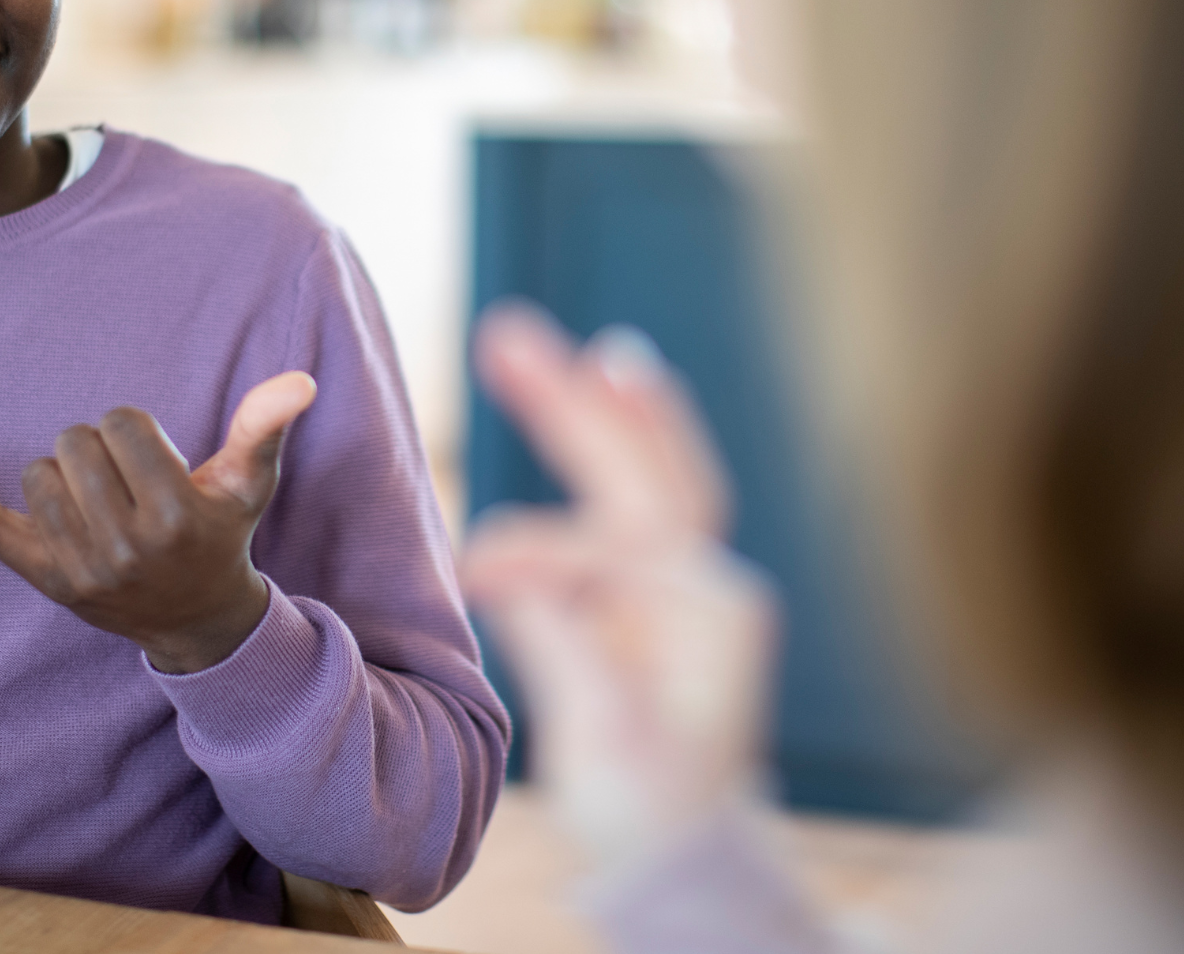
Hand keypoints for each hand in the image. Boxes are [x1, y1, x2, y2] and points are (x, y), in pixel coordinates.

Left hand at [0, 372, 317, 673]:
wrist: (194, 618)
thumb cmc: (220, 533)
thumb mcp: (249, 483)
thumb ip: (264, 427)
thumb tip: (300, 379)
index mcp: (175, 514)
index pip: (123, 423)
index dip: (135, 431)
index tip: (153, 462)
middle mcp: (125, 546)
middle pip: (77, 441)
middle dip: (100, 449)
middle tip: (127, 486)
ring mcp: (79, 567)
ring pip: (40, 471)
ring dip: (65, 474)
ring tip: (99, 504)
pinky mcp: (42, 578)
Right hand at [460, 302, 774, 866]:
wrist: (689, 850)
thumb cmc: (648, 809)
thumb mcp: (603, 738)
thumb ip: (562, 644)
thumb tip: (503, 566)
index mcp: (705, 612)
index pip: (612, 541)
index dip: (540, 550)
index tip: (475, 573)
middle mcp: (707, 580)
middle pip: (641, 467)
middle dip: (574, 401)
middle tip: (506, 333)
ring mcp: (690, 580)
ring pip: (646, 469)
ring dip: (599, 403)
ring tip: (562, 344)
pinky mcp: (664, 588)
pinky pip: (642, 493)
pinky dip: (621, 435)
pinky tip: (605, 386)